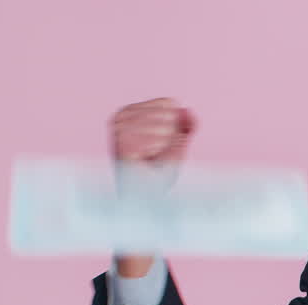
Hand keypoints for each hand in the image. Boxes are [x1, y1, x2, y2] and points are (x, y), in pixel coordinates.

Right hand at [109, 98, 195, 276]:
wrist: (143, 197)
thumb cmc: (158, 173)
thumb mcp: (177, 144)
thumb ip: (185, 126)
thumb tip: (189, 111)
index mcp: (131, 111)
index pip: (170, 104)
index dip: (175, 127)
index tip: (161, 144)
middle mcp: (121, 116)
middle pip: (168, 114)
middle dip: (171, 138)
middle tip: (155, 155)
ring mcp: (118, 128)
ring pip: (164, 127)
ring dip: (164, 147)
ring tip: (150, 159)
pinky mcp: (121, 142)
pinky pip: (156, 140)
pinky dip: (158, 153)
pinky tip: (144, 161)